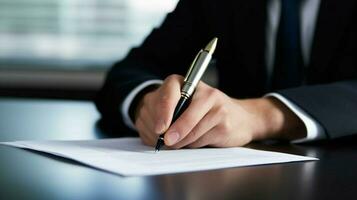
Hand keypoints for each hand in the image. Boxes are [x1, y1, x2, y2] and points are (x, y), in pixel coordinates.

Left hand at [134, 74, 305, 147]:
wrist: (245, 117)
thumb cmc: (211, 113)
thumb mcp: (191, 109)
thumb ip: (175, 117)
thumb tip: (160, 135)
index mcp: (190, 83)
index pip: (169, 92)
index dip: (161, 111)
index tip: (158, 129)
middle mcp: (204, 92)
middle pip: (177, 117)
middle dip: (170, 134)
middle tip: (164, 142)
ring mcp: (216, 107)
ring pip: (188, 133)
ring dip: (183, 142)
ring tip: (185, 141)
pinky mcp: (224, 123)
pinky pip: (201, 140)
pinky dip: (195, 145)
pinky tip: (201, 140)